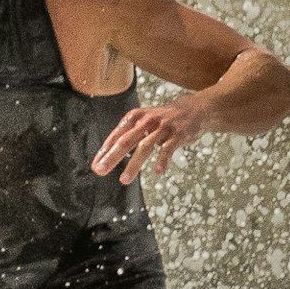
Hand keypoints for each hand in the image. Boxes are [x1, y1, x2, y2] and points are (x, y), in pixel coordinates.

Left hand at [88, 94, 215, 185]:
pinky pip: (168, 149)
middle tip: (100, 170)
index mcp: (135, 117)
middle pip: (126, 140)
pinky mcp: (177, 135)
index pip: (116, 136)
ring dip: (133, 164)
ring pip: (145, 147)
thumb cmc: (163, 119)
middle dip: (112, 157)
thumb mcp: (144, 121)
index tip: (95, 165)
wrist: (194, 109)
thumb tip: (106, 155)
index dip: (105, 151)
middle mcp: (147, 121)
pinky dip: (163, 160)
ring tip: (124, 180)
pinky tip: (158, 172)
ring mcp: (163, 128)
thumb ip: (127, 135)